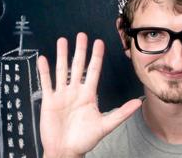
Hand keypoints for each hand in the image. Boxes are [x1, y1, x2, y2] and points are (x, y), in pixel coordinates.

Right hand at [38, 32, 141, 157]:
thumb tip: (138, 103)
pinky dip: (44, 71)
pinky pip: (46, 82)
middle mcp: (76, 91)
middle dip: (80, 50)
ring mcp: (62, 95)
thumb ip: (121, 113)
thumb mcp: (105, 125)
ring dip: (62, 55)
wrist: (65, 151)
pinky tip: (43, 58)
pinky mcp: (50, 100)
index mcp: (89, 94)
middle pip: (78, 66)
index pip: (93, 70)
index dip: (96, 56)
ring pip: (62, 70)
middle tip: (81, 35)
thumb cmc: (85, 139)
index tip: (99, 42)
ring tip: (62, 40)